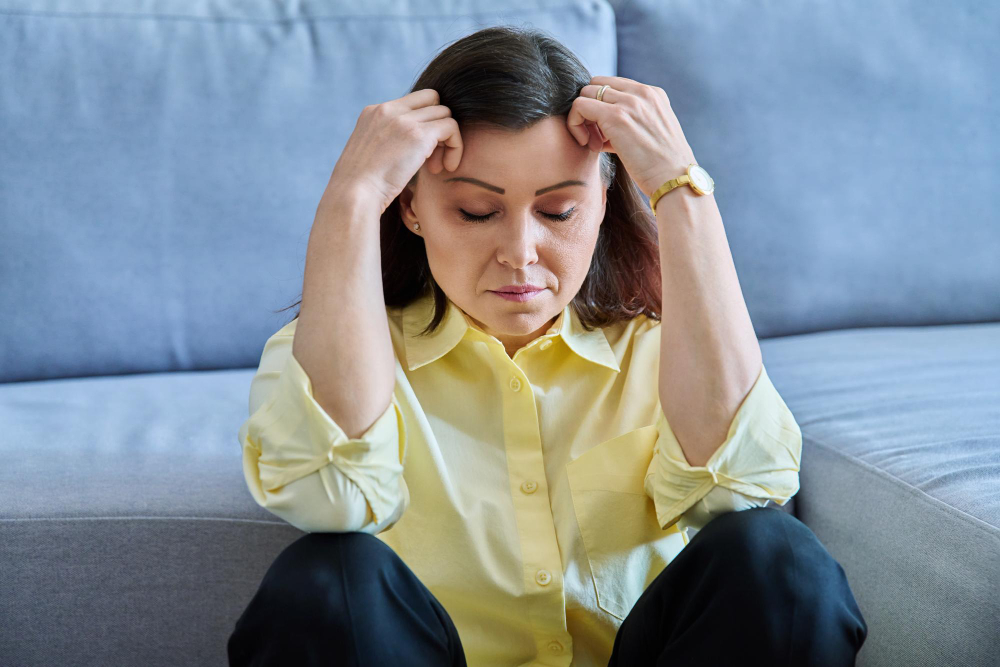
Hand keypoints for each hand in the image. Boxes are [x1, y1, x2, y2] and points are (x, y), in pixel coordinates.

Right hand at [328, 88, 463, 214]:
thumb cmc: (360, 187)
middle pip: (432, 101)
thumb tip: (406, 148)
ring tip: (436, 167)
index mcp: (373, 112)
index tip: (420, 150)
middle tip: (432, 158)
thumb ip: (386, 141)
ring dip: (447, 140)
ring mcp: (403, 120)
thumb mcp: (369, 154)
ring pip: (444, 113)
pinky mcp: (419, 134)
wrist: (354, 195)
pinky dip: (455, 146)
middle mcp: (388, 109)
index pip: (412, 101)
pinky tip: (446, 167)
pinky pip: (451, 127)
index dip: (423, 121)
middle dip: (437, 127)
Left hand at [566, 75, 697, 198]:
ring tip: (594, 143)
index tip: (605, 134)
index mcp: (653, 94)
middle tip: (597, 138)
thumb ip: (630, 124)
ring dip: (582, 118)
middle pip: (597, 85)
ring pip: (586, 92)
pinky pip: (579, 106)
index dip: (602, 107)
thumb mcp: (651, 135)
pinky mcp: (615, 116)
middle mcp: (642, 92)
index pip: (613, 85)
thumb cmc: (662, 167)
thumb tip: (600, 130)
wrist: (675, 180)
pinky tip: (588, 145)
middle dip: (590, 109)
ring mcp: (629, 102)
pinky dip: (575, 124)